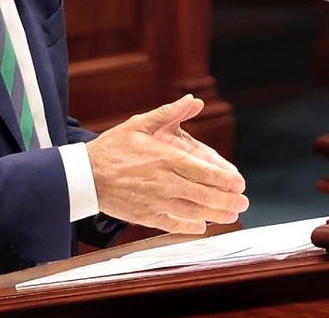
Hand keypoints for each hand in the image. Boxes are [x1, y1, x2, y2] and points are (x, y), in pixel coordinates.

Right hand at [86, 95, 248, 234]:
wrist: (85, 176)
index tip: (239, 182)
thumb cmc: (113, 147)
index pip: (203, 171)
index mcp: (165, 158)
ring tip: (232, 215)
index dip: (225, 179)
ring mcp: (156, 202)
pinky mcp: (147, 217)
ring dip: (216, 215)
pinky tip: (203, 225)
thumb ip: (169, 113)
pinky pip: (175, 225)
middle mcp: (164, 182)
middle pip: (204, 195)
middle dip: (228, 200)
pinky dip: (191, 227)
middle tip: (243, 202)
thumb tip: (194, 100)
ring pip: (194, 212)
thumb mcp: (139, 124)